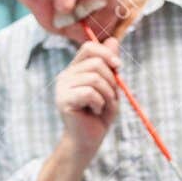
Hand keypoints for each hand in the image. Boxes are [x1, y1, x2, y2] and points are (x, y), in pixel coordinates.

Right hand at [54, 38, 120, 159]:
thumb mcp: (110, 87)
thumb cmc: (99, 115)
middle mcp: (66, 75)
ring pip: (95, 78)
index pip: (89, 48)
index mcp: (76, 69)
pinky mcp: (63, 100)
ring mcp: (62, 87)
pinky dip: (100, 103)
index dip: (106, 53)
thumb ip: (110, 65)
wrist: (88, 140)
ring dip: (108, 94)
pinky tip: (95, 111)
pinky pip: (90, 92)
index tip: (118, 67)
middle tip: (110, 97)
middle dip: (111, 80)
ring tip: (103, 106)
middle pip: (96, 63)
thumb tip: (113, 39)